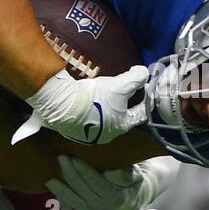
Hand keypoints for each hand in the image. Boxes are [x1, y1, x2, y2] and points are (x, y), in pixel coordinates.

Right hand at [13, 66, 148, 145]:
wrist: (64, 105)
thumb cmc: (97, 98)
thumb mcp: (120, 84)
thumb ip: (136, 78)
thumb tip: (144, 73)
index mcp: (122, 126)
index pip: (140, 114)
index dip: (144, 101)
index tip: (144, 90)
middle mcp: (108, 135)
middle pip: (121, 118)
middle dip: (123, 106)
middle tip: (121, 92)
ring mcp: (90, 136)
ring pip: (103, 121)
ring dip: (105, 110)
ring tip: (102, 97)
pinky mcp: (75, 133)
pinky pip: (87, 122)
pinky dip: (90, 113)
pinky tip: (86, 104)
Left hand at [44, 155, 159, 209]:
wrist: (127, 205)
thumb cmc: (129, 184)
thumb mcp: (136, 177)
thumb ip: (127, 174)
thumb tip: (112, 172)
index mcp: (116, 197)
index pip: (94, 181)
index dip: (81, 168)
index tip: (72, 155)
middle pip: (80, 188)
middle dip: (69, 172)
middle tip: (61, 157)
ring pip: (71, 200)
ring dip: (59, 188)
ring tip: (50, 178)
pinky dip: (61, 199)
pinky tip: (55, 188)